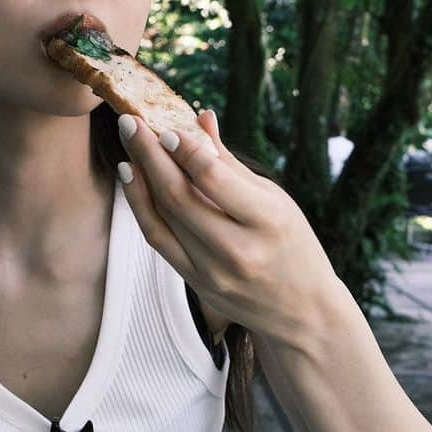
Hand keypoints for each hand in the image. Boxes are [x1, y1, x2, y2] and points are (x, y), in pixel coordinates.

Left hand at [116, 110, 337, 343]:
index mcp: (267, 220)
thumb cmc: (294, 246)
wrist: (303, 313)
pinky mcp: (197, 285)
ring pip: (162, 218)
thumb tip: (200, 119)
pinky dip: (141, 207)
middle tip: (130, 123)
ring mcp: (213, 272)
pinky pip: (159, 240)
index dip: (183, 148)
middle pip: (178, 196)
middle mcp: (238, 249)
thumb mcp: (276, 200)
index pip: (213, 177)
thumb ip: (230, 164)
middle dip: (149, 155)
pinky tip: (133, 180)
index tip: (165, 126)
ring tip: (128, 146)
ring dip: (138, 178)